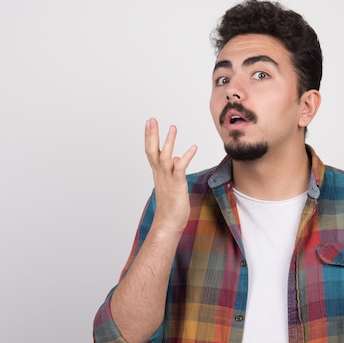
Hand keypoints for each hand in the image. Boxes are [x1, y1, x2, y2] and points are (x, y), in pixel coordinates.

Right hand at [144, 118, 196, 235]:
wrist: (168, 223)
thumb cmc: (171, 205)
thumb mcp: (172, 183)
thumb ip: (173, 169)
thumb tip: (176, 159)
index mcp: (158, 173)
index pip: (151, 151)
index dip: (149, 136)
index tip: (149, 122)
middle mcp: (160, 174)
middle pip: (152, 151)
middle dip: (152, 134)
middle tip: (151, 119)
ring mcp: (168, 179)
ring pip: (165, 157)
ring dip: (168, 142)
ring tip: (172, 127)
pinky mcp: (177, 185)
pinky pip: (180, 168)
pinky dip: (186, 157)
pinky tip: (193, 147)